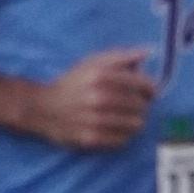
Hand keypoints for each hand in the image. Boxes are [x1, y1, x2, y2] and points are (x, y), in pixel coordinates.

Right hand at [38, 47, 155, 149]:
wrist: (42, 107)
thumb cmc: (72, 83)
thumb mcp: (92, 62)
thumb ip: (120, 56)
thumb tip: (147, 52)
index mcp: (101, 75)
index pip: (142, 84)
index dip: (151, 89)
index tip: (150, 92)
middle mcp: (98, 97)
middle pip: (140, 106)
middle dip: (142, 105)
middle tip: (136, 106)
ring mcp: (95, 120)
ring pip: (135, 125)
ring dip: (134, 121)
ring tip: (128, 118)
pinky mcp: (91, 139)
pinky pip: (122, 141)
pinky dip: (124, 136)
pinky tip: (116, 129)